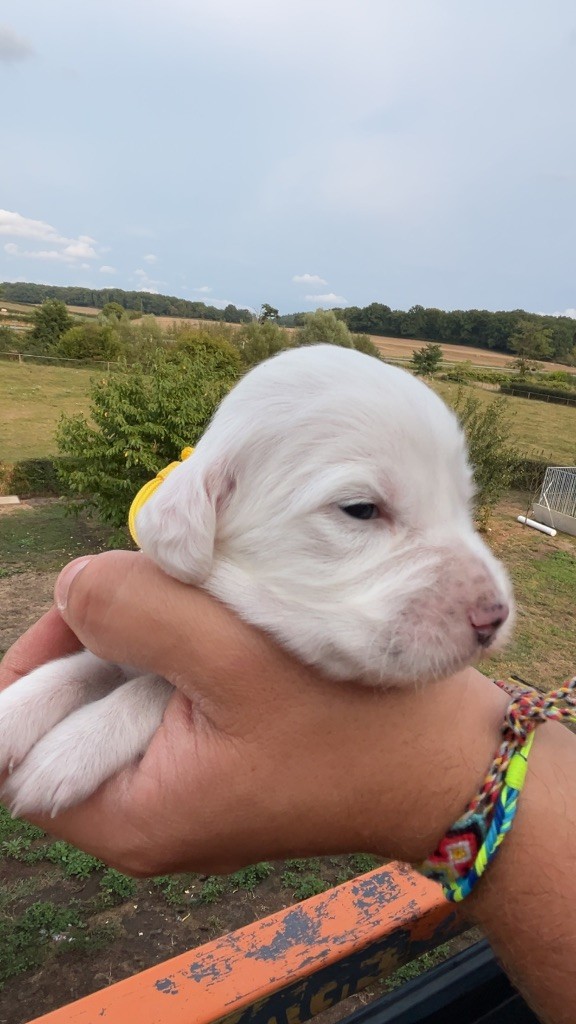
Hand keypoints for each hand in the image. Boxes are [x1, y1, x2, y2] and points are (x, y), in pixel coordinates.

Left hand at [0, 551, 507, 875]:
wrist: (450, 762)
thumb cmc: (356, 725)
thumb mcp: (239, 660)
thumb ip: (138, 615)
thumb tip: (73, 585)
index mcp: (131, 817)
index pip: (19, 747)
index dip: (39, 664)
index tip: (98, 603)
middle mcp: (146, 811)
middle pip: (69, 711)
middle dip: (104, 638)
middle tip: (165, 591)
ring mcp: (183, 784)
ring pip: (121, 691)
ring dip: (149, 636)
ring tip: (210, 606)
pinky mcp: (216, 757)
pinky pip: (168, 693)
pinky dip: (182, 648)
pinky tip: (228, 623)